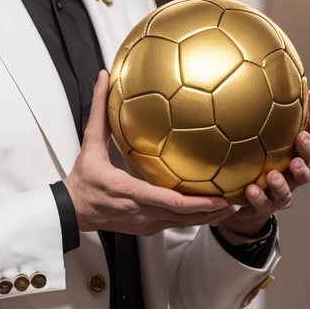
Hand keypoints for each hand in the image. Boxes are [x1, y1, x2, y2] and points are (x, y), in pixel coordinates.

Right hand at [64, 70, 238, 235]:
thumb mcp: (89, 145)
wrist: (72, 210)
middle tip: (237, 198)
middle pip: (185, 217)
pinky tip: (207, 209)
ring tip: (230, 205)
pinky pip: (174, 224)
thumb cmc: (83, 181)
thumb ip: (99, 111)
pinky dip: (193, 218)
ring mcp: (145, 224)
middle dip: (213, 211)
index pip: (171, 202)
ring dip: (207, 217)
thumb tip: (104, 79)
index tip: (220, 196)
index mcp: (130, 192)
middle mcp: (142, 212)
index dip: (199, 202)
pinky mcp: (145, 229)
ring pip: (183, 224)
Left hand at [215, 89, 309, 242]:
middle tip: (301, 139)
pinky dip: (259, 197)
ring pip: (289, 188)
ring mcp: (280, 192)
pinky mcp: (265, 207)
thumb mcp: (258, 140)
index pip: (309, 138)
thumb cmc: (253, 164)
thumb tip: (269, 80)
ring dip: (284, 180)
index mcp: (292, 154)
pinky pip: (264, 203)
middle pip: (307, 163)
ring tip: (275, 173)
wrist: (243, 203)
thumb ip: (267, 118)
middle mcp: (291, 173)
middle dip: (307, 151)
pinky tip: (251, 189)